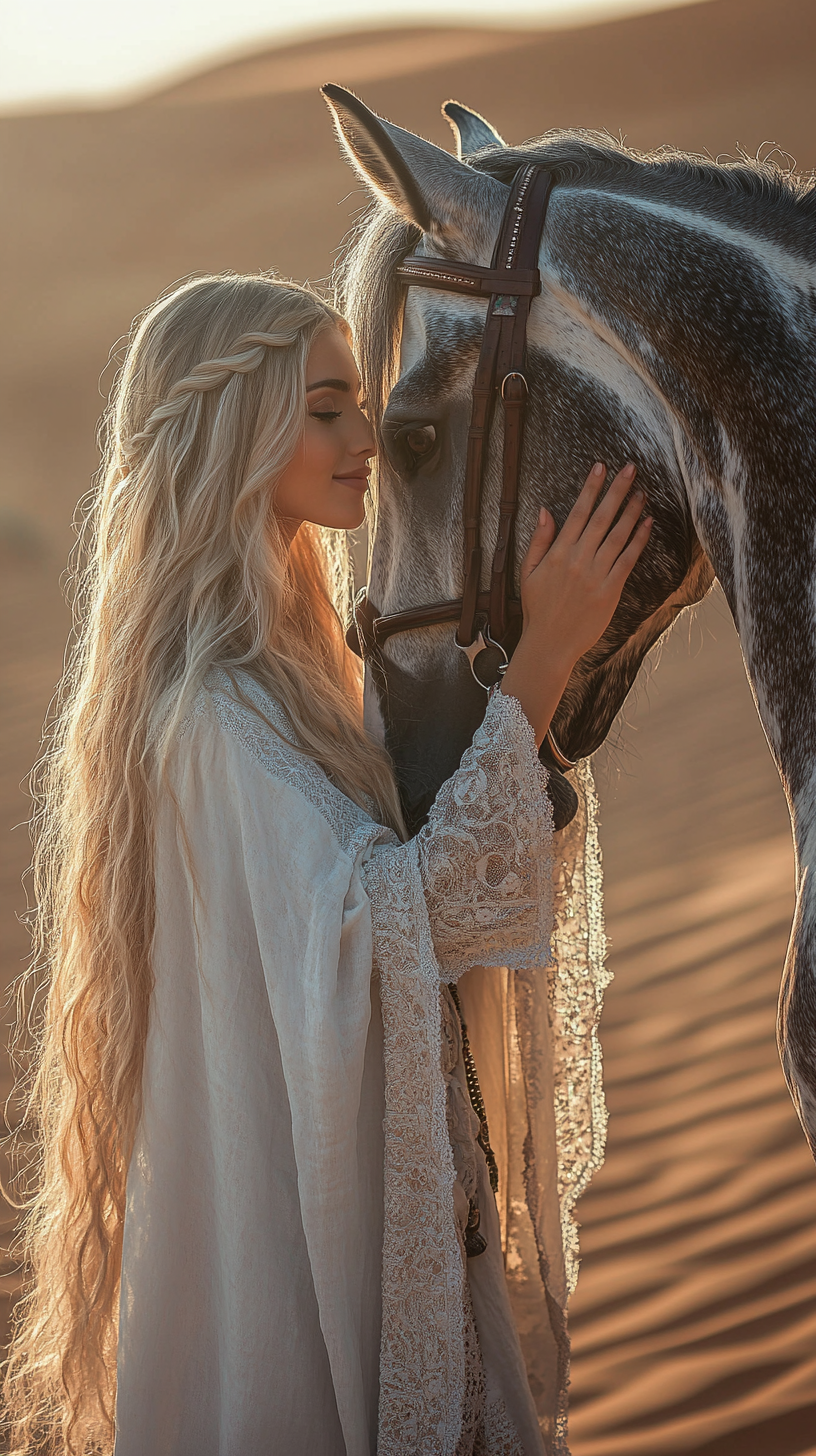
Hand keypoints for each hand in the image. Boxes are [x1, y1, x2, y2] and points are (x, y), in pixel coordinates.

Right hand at [500, 462, 651, 746]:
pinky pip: (627, 560)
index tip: (600, 467)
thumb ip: (538, 540)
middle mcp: (579, 560)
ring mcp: (596, 575)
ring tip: (642, 492)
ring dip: (632, 511)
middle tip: (631, 469)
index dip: (590, 488)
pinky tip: (647, 524)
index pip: (577, 512)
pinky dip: (638, 540)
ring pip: (618, 535)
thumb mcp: (527, 572)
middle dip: (617, 490)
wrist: (550, 644)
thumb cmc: (537, 610)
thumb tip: (545, 511)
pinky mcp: (610, 591)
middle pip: (602, 517)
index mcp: (558, 553)